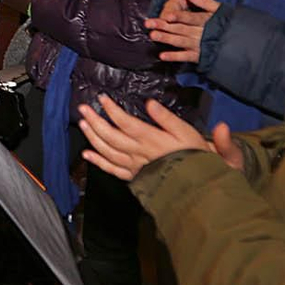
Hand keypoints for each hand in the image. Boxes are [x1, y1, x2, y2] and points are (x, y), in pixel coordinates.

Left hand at [78, 96, 238, 181]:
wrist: (201, 187)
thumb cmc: (198, 157)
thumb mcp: (189, 133)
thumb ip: (169, 119)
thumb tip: (151, 104)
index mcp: (153, 140)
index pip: (126, 122)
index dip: (112, 110)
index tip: (102, 98)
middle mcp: (140, 153)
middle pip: (111, 136)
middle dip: (95, 121)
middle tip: (83, 108)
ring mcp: (136, 166)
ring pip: (108, 152)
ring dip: (93, 137)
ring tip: (83, 124)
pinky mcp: (136, 177)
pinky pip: (113, 170)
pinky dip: (98, 162)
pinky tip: (86, 155)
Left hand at [145, 0, 220, 62]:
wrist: (242, 44)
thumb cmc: (227, 24)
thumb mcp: (219, 9)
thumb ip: (204, 1)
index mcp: (206, 20)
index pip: (190, 18)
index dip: (179, 16)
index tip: (167, 15)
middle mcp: (202, 33)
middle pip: (180, 29)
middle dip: (164, 26)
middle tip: (149, 24)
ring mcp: (200, 45)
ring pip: (180, 41)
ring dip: (166, 39)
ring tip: (153, 35)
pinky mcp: (200, 56)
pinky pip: (186, 57)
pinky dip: (174, 57)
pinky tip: (162, 56)